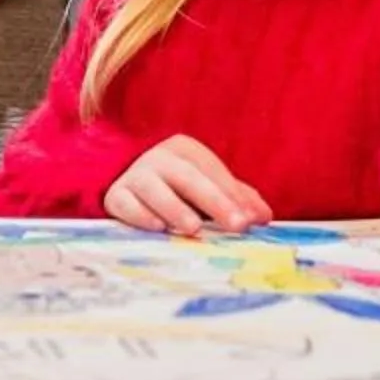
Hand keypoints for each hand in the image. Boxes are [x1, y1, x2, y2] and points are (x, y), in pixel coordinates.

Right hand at [104, 135, 270, 236]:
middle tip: (237, 225)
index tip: (251, 219)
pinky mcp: (116, 196)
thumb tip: (262, 217)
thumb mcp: (207, 187)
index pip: (212, 171)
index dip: (233, 194)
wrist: (128, 187)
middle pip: (188, 177)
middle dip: (215, 201)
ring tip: (194, 228)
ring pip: (154, 188)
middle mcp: (159, 158)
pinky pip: (126, 204)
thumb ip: (237, 199)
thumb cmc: (176, 189)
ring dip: (175, 208)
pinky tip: (157, 227)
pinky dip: (141, 215)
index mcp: (185, 150)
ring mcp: (135, 175)